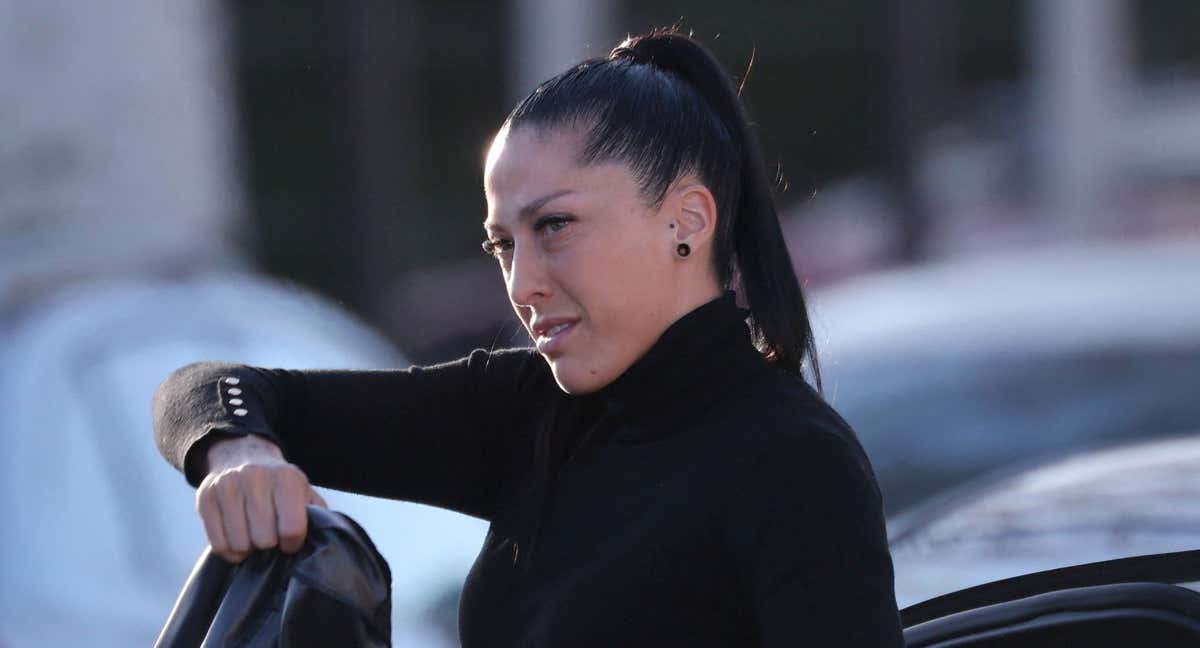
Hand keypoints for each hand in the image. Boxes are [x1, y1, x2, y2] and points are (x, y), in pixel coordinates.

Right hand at [196, 435, 326, 562]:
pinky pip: (218, 545)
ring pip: (239, 545)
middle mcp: (255, 477)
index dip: (292, 544)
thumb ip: (316, 515)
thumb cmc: (279, 484)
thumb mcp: (304, 492)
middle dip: (270, 546)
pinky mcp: (205, 498)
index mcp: (286, 477)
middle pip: (264, 540)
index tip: (290, 541)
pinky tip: (238, 540)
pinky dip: (230, 552)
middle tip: (271, 537)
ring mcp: (227, 486)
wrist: (242, 456)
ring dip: (249, 550)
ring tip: (254, 537)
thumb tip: (320, 541)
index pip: (292, 529)